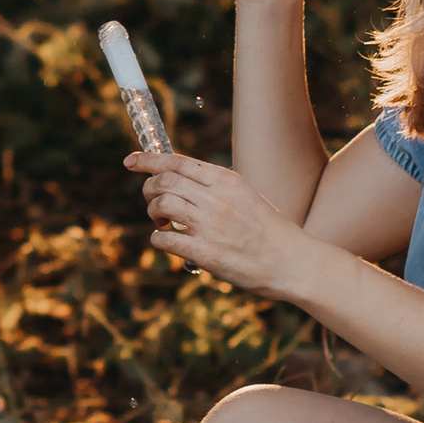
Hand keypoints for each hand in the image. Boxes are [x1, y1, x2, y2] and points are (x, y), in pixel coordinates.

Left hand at [127, 144, 304, 296]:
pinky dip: (158, 238)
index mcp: (226, 180)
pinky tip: (167, 241)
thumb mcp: (246, 196)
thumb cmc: (270, 231)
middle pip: (163, 181)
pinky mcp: (206, 252)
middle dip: (148, 189)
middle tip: (151, 201)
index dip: (148, 160)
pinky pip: (165, 239)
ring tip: (161, 222)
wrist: (293, 262)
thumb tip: (182, 183)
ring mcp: (211, 225)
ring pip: (161, 204)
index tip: (130, 161)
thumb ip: (216, 188)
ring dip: (152, 212)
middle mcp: (217, 198)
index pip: (177, 162)